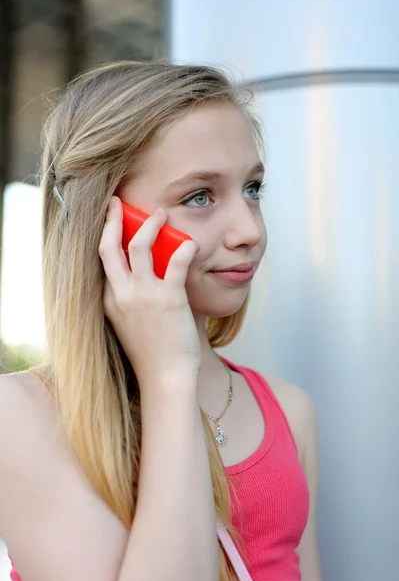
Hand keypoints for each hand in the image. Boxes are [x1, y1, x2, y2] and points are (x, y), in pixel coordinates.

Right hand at [99, 197, 200, 387]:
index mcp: (109, 300)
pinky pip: (175, 263)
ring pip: (138, 246)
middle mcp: (120, 295)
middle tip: (118, 202)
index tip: (110, 220)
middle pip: (108, 247)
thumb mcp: (130, 322)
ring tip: (162, 214)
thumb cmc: (152, 351)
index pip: (101, 261)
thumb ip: (133, 297)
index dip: (105, 235)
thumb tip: (150, 272)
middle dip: (111, 219)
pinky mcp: (168, 299)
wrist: (165, 377)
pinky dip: (184, 249)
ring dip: (149, 225)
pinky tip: (191, 244)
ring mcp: (143, 296)